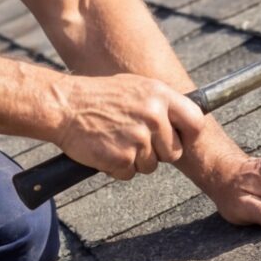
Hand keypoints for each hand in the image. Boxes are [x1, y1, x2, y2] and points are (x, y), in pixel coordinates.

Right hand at [37, 73, 206, 180]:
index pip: (195, 121)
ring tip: (115, 140)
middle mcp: (153, 116)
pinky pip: (130, 173)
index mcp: (160, 95)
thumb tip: (184, 118)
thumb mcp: (135, 87)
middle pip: (174, 152)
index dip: (188, 135)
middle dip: (158, 152)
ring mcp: (138, 138)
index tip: (180, 139)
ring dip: (135, 160)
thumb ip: (161, 102)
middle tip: (136, 141)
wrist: (64, 106)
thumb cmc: (99, 96)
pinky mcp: (122, 158)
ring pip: (151, 165)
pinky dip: (117, 168)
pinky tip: (105, 150)